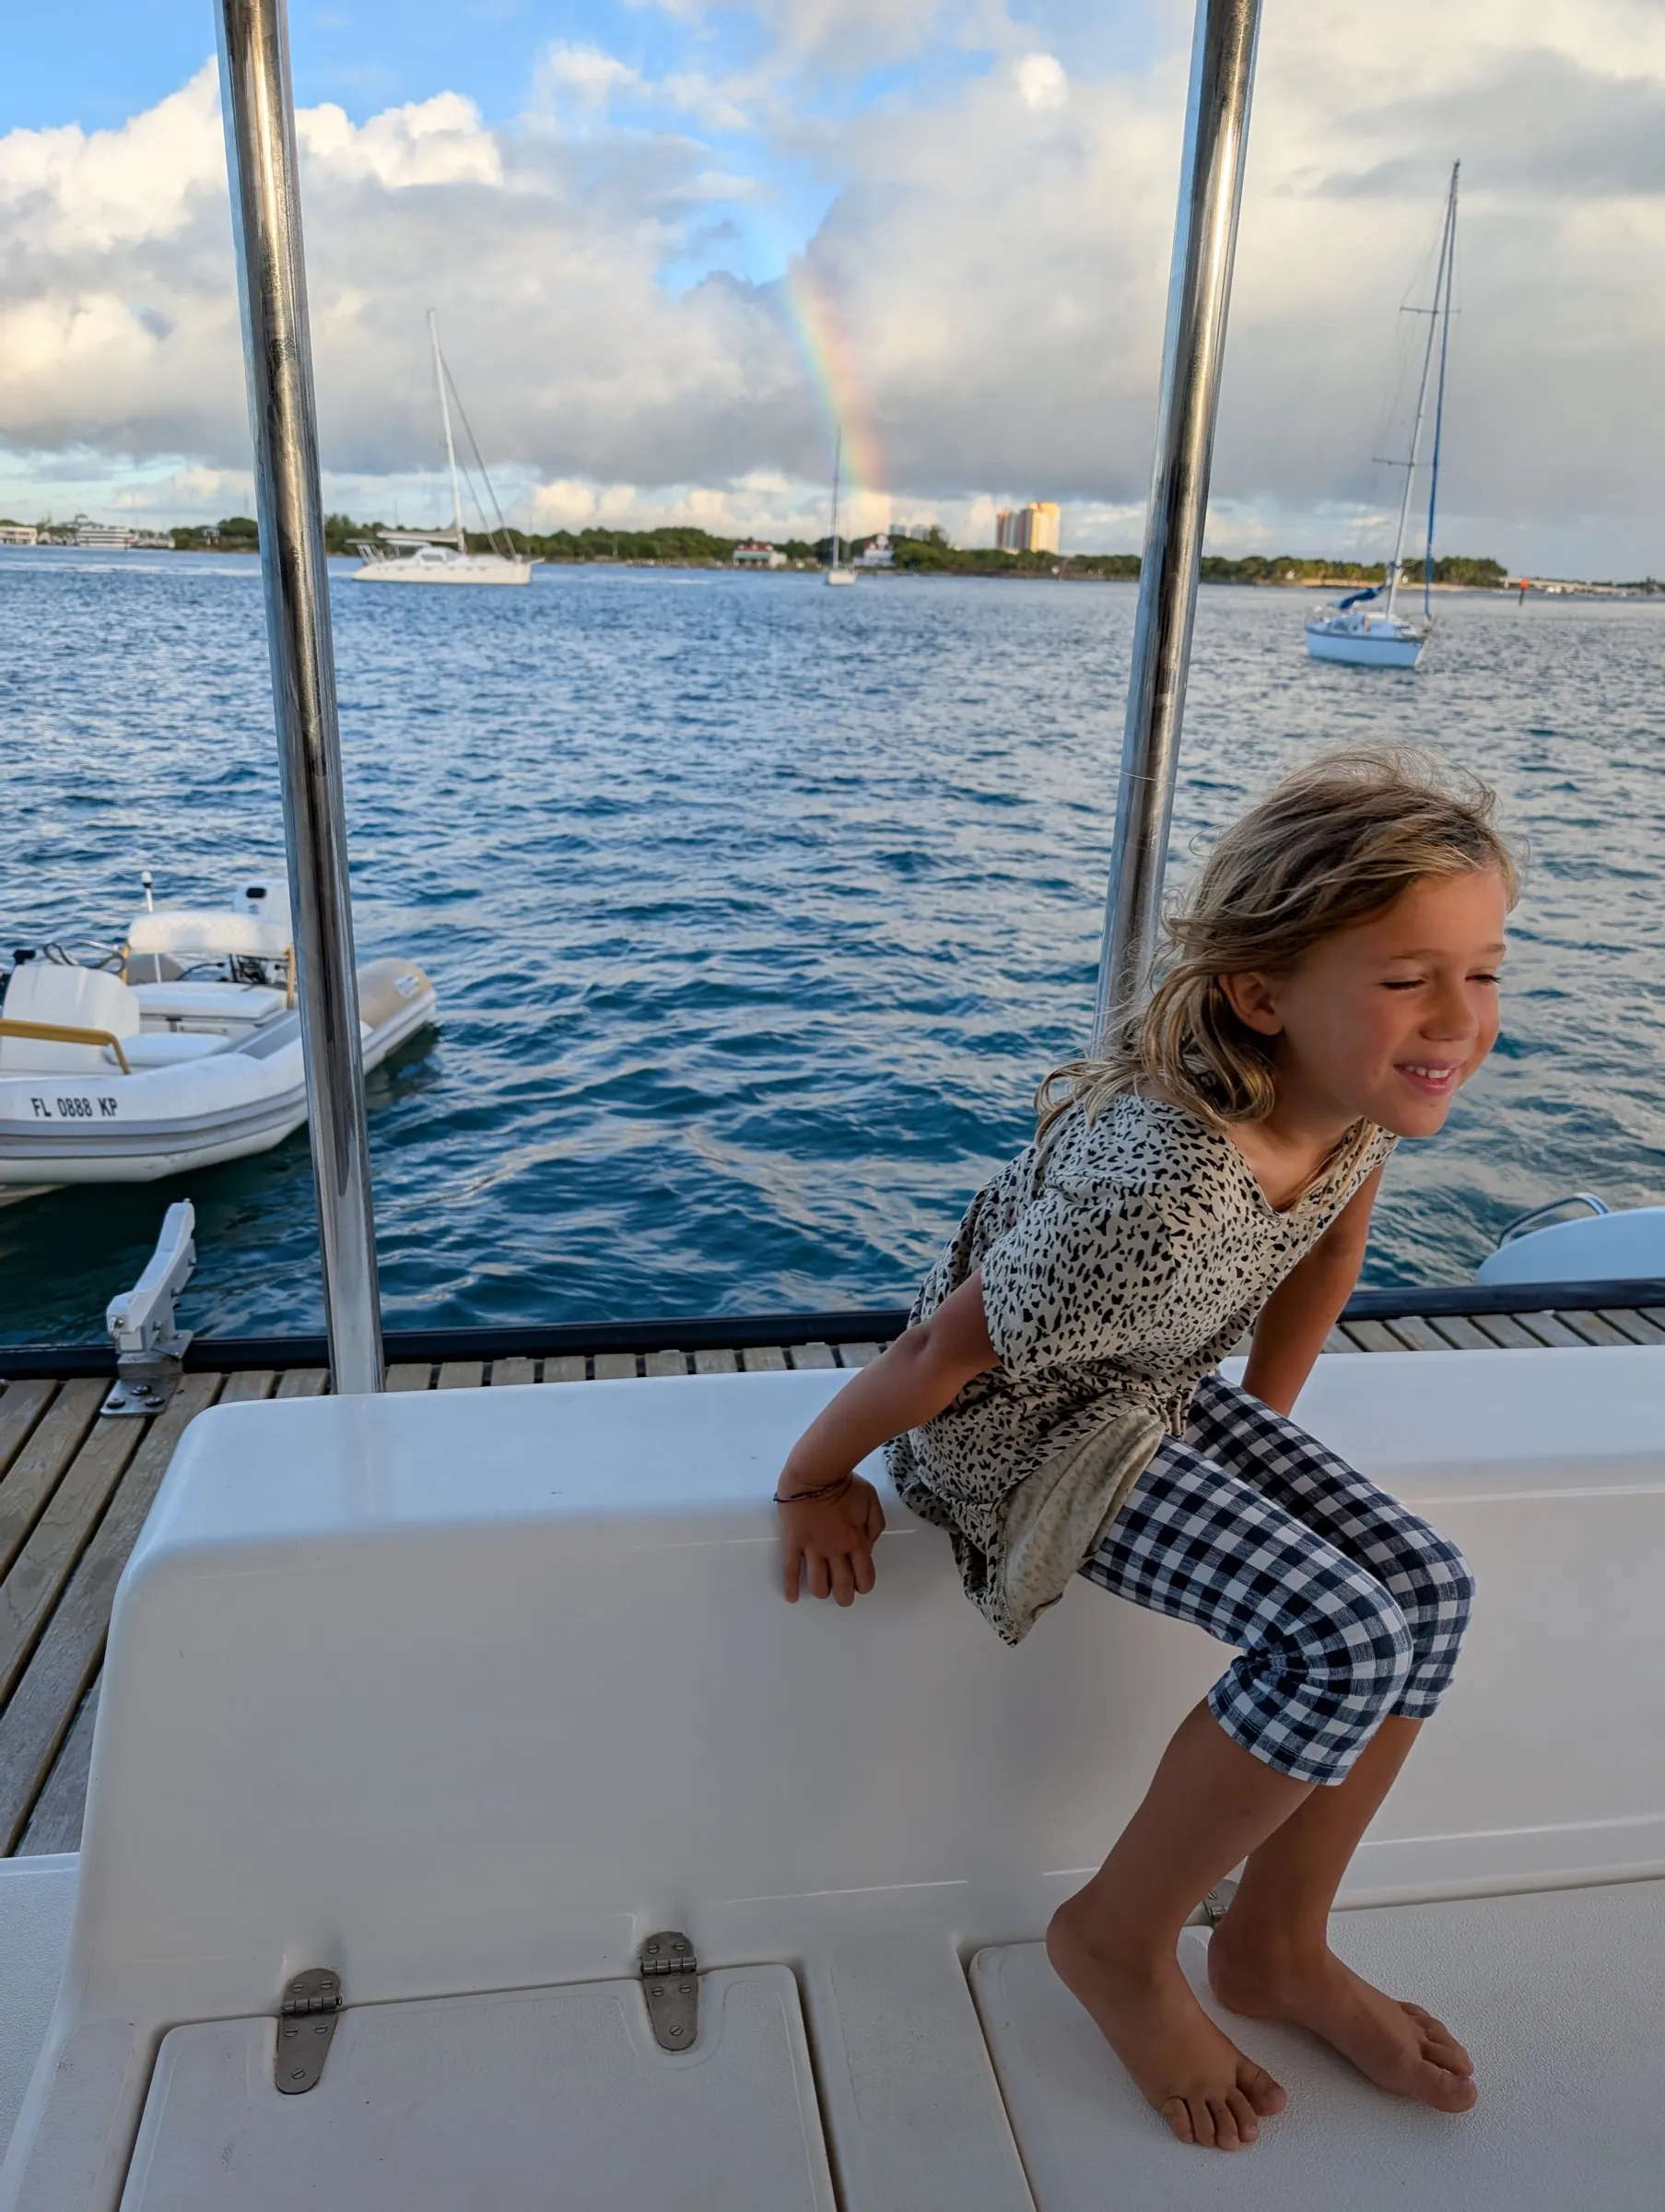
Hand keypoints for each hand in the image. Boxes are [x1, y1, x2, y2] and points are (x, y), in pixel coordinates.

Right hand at [777, 1473, 885, 1604]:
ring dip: (822, 1592)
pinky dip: (790, 1586)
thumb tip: (868, 1546)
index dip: (864, 1585)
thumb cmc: (845, 1484)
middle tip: (843, 1597)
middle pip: (841, 1585)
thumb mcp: (871, 1500)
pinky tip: (792, 1597)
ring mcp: (813, 1548)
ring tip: (823, 1591)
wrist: (815, 1472)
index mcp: (856, 1541)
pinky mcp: (794, 1542)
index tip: (861, 1585)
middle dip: (844, 1597)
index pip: (864, 1575)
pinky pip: (790, 1569)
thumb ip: (875, 1525)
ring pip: (817, 1583)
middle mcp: (835, 1550)